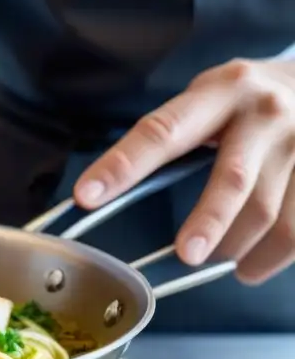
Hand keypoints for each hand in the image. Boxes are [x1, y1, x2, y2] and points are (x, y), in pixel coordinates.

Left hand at [74, 58, 294, 284]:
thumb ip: (168, 138)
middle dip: (208, 221)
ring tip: (215, 262)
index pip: (161, 132)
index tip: (87, 196)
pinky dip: (270, 256)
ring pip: (268, 211)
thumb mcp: (205, 100)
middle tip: (187, 255)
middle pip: (233, 179)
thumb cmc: (243, 101)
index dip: (122, 166)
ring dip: (235, 246)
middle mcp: (263, 113)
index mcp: (218, 92)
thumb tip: (104, 194)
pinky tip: (249, 266)